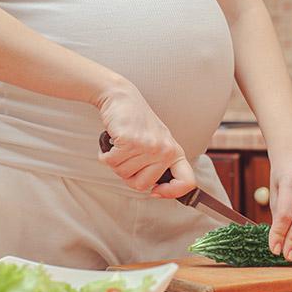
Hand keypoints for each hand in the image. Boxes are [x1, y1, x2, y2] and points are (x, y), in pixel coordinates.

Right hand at [93, 79, 195, 197]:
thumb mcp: (158, 143)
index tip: (156, 191)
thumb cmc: (137, 122)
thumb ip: (159, 165)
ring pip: (123, 174)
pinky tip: (113, 140)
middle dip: (129, 175)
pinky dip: (105, 154)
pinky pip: (111, 162)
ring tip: (122, 144)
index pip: (187, 182)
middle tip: (128, 156)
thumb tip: (156, 191)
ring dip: (116, 162)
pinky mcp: (130, 141)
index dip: (172, 193)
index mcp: (174, 152)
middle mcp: (164, 150)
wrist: (122, 98)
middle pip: (142, 185)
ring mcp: (148, 146)